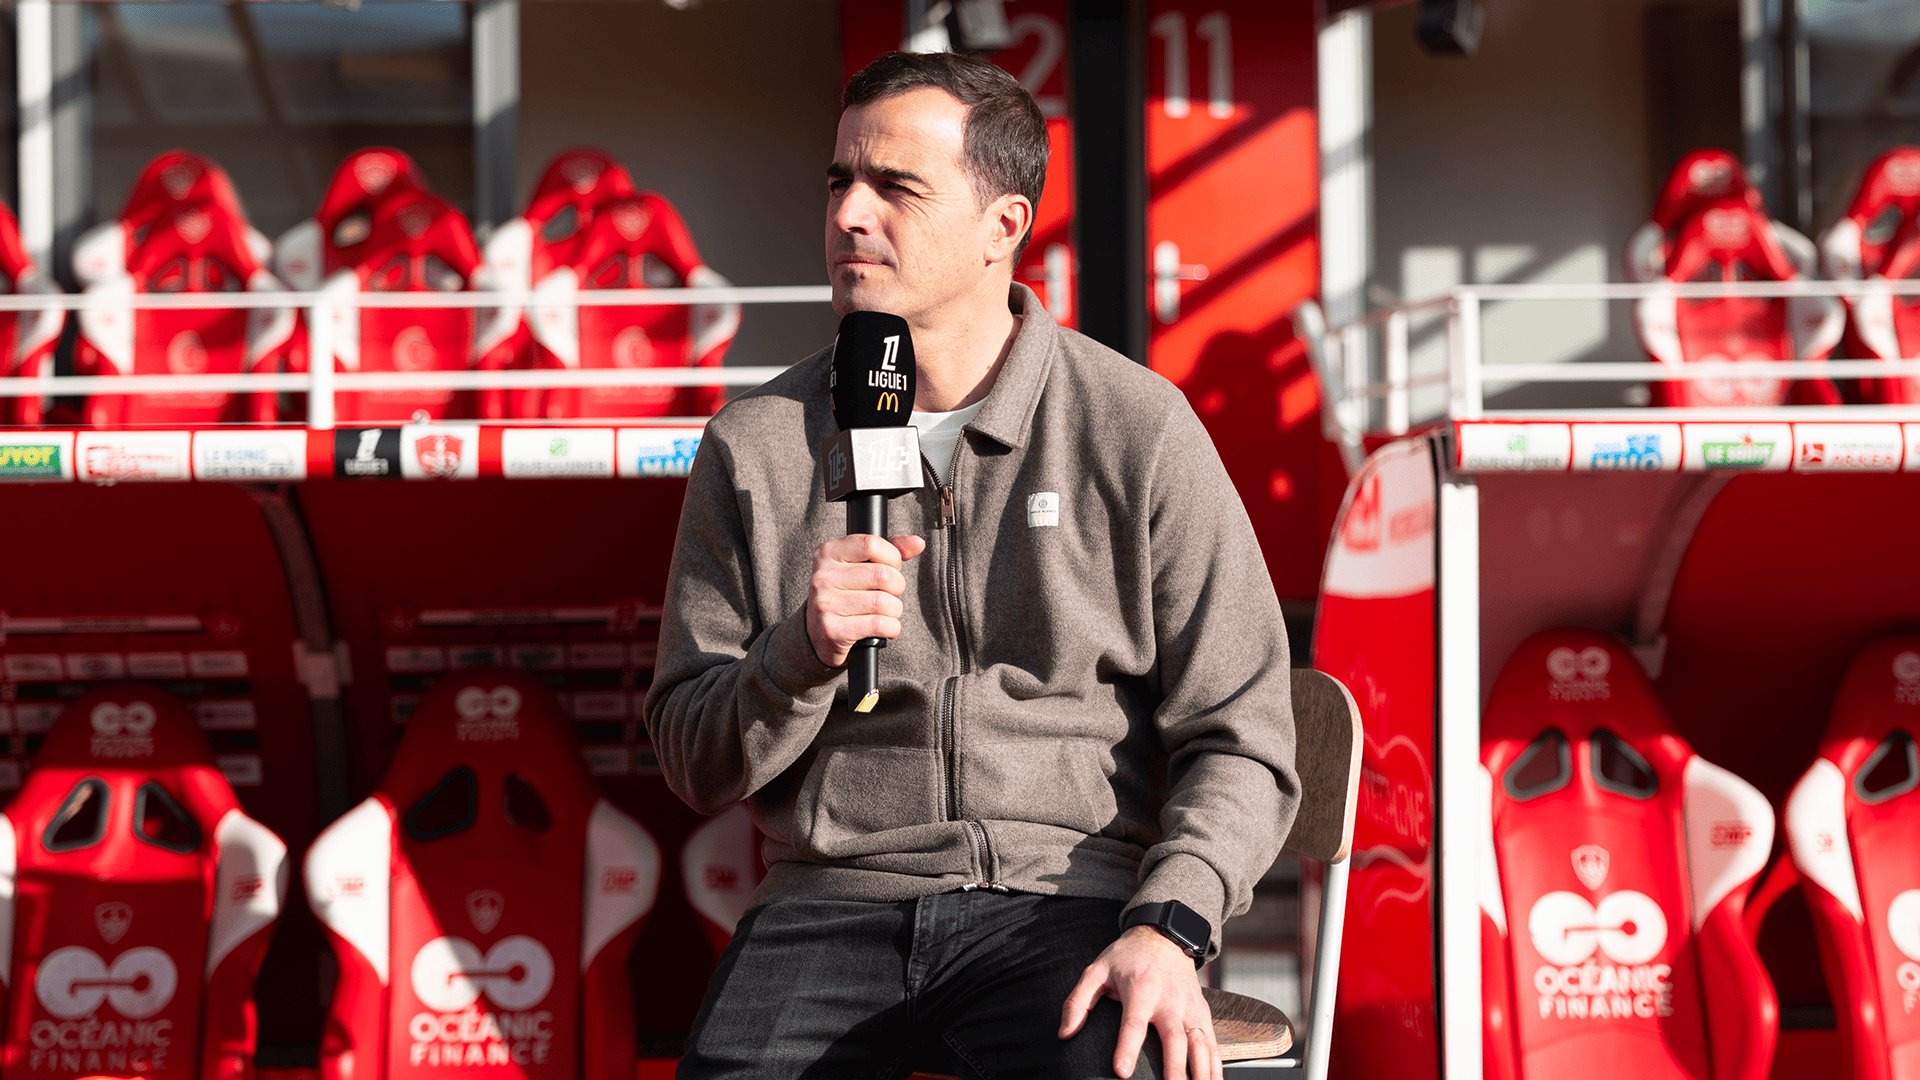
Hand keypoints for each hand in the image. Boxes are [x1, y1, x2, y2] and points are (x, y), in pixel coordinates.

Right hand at [805, 533, 926, 667]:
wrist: (817, 635)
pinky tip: (885, 627)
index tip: (891, 567)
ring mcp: (826, 604)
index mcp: (828, 554)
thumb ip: (889, 551)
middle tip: (890, 593)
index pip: (871, 544)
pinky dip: (892, 628)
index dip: (892, 557)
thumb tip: (918, 543)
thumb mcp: (860, 566)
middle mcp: (823, 577)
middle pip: (882, 575)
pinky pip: (879, 624)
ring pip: (883, 602)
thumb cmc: (844, 595)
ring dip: (895, 610)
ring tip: (886, 612)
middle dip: (897, 587)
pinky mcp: (833, 630)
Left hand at [1059, 925, 1217, 1079]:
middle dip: (1174, 1069)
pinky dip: (1215, 1066)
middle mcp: (1169, 1000)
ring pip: (1200, 1044)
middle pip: (1174, 1039)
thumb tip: (1065, 1033)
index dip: (1127, 1048)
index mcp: (1141, 989)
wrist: (1165, 935)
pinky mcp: (1202, 1013)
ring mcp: (1189, 1007)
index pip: (1134, 1023)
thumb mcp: (1097, 970)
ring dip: (1201, 1072)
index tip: (1122, 1071)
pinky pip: (1213, 1043)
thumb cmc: (1127, 956)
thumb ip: (1078, 1001)